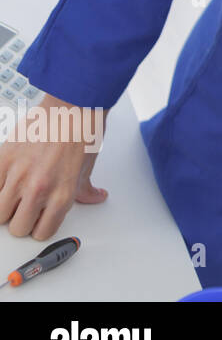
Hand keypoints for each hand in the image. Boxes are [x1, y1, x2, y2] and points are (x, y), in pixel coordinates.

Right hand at [0, 93, 107, 239]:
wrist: (74, 107)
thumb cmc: (83, 134)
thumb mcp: (88, 168)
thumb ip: (86, 190)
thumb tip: (95, 197)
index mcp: (62, 196)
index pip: (42, 233)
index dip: (40, 227)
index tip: (39, 220)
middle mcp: (39, 190)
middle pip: (17, 228)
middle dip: (21, 221)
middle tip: (26, 208)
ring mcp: (19, 176)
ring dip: (6, 207)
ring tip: (15, 195)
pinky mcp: (3, 160)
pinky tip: (6, 182)